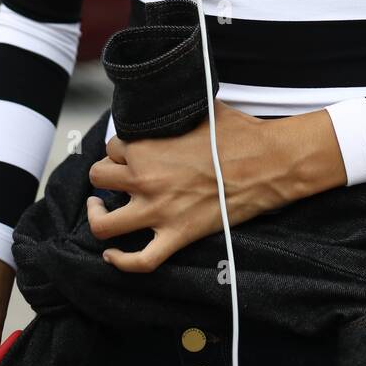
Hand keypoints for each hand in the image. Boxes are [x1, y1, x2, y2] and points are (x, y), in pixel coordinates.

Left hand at [86, 100, 290, 273]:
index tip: (132, 150)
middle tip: (119, 174)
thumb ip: (175, 111)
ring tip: (100, 206)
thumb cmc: (239, 134)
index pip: (112, 146)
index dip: (121, 148)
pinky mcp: (177, 237)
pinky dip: (121, 261)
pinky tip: (112, 255)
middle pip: (99, 178)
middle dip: (106, 175)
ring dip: (98, 214)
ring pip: (104, 223)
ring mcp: (159, 212)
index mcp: (146, 148)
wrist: (268, 164)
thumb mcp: (200, 109)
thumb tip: (171, 103)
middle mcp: (145, 180)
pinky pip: (140, 261)